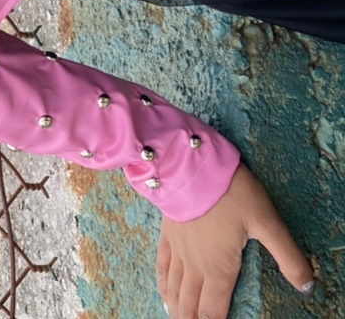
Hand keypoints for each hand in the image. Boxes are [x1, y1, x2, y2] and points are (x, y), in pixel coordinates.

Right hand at [157, 164, 313, 317]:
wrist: (190, 166)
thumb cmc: (231, 193)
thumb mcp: (268, 222)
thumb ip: (288, 257)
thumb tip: (307, 287)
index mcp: (219, 269)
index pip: (212, 312)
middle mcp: (195, 266)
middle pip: (190, 306)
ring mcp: (178, 251)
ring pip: (174, 290)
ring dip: (177, 309)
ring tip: (180, 318)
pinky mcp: (167, 236)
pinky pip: (162, 267)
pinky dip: (163, 285)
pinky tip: (165, 293)